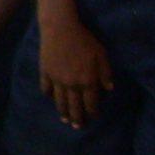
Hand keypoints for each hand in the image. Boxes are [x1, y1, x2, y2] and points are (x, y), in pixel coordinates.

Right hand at [39, 14, 113, 130]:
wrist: (60, 28)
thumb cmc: (84, 40)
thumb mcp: (101, 55)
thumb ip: (105, 73)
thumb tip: (109, 89)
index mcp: (87, 81)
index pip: (91, 103)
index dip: (92, 112)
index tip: (93, 118)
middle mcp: (72, 84)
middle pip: (74, 106)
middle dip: (77, 118)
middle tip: (77, 126)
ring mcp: (57, 79)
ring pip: (60, 100)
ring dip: (63, 111)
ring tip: (64, 119)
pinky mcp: (45, 72)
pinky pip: (46, 87)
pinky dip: (48, 94)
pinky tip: (50, 98)